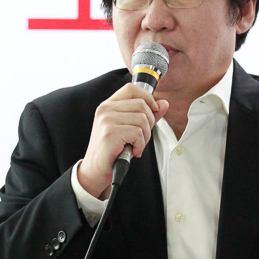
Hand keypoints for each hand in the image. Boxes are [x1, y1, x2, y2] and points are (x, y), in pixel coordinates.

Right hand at [77, 83, 167, 198]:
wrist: (95, 169)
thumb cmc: (112, 150)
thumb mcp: (129, 128)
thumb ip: (146, 115)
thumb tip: (163, 104)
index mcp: (109, 105)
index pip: (132, 89)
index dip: (147, 97)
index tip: (153, 110)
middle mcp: (106, 110)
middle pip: (141, 105)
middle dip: (149, 123)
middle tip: (141, 137)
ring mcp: (106, 120)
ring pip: (142, 119)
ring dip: (145, 137)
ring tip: (136, 145)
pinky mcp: (110, 133)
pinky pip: (138, 133)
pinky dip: (140, 145)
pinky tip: (133, 151)